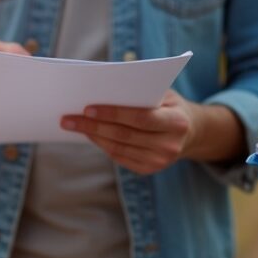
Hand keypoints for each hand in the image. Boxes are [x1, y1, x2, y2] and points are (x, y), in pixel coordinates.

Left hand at [61, 90, 198, 174]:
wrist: (189, 132)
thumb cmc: (169, 105)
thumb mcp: (164, 93)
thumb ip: (141, 91)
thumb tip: (103, 88)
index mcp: (177, 122)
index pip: (140, 118)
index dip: (113, 113)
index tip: (88, 108)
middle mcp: (170, 145)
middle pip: (125, 135)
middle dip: (94, 126)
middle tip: (68, 118)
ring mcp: (160, 161)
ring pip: (118, 148)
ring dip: (93, 136)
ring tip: (73, 125)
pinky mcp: (149, 169)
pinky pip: (119, 157)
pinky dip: (102, 145)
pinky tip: (89, 134)